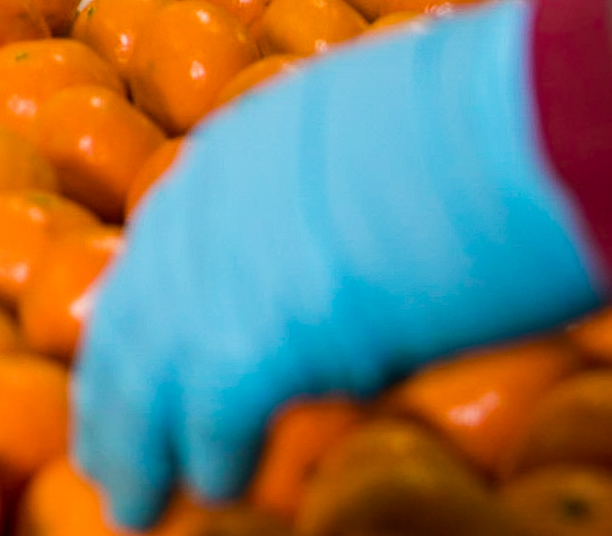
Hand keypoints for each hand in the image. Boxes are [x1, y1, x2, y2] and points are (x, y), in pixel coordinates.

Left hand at [72, 0, 604, 527]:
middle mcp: (204, 205)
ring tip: (129, 497)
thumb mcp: (383, 125)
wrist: (509, 123)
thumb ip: (342, 184)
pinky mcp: (248, 341)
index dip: (147, 302)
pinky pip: (208, 417)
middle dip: (114, 383)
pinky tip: (214, 490)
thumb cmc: (488, 115)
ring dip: (135, 441)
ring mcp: (215, 271)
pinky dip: (208, 459)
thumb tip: (370, 233)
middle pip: (128, 311)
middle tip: (101, 442)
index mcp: (237, 149)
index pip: (163, 242)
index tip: (133, 341)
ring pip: (142, 371)